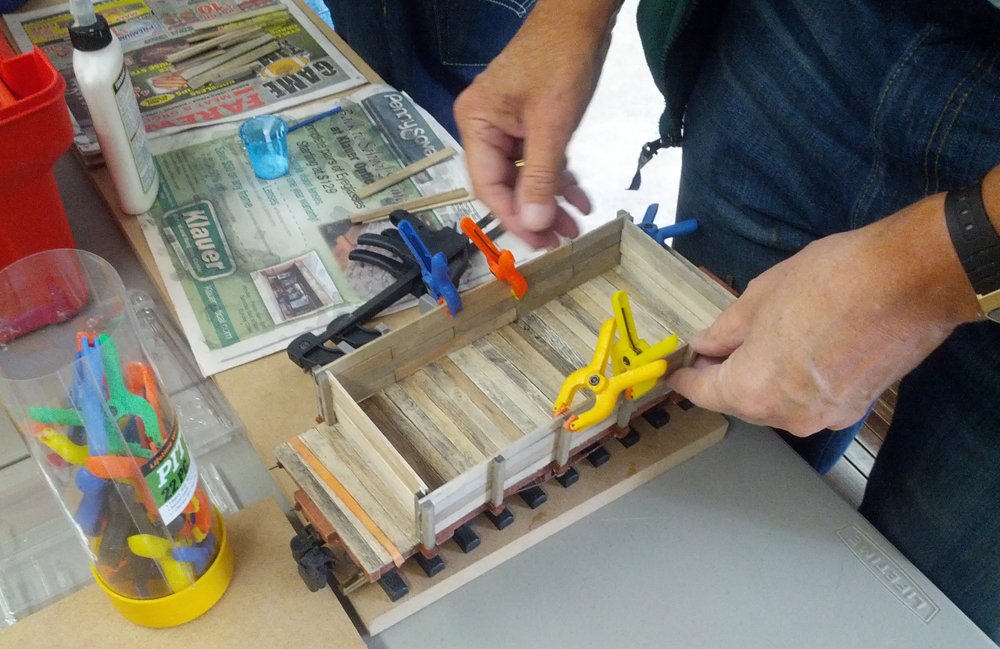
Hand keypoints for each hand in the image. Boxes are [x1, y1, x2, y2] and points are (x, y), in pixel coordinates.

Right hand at [454, 1, 619, 247]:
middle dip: (534, 214)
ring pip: (525, 177)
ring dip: (550, 202)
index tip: (539, 241)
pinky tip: (579, 200)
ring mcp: (506, 125)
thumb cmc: (560, 62)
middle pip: (505, 185)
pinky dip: (558, 180)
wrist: (579, 16)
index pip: (488, 186)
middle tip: (559, 241)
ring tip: (573, 227)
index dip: (513, 217)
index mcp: (476, 125)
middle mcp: (484, 127)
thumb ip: (540, 177)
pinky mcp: (528, 122)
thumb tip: (533, 224)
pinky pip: (538, 160)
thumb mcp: (552, 125)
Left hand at [667, 194, 981, 435]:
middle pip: (740, 401)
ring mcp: (824, 416)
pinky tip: (799, 349)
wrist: (909, 281)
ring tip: (762, 340)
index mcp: (752, 391)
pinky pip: (809, 399)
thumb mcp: (758, 298)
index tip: (677, 370)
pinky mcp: (854, 407)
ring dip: (762, 377)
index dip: (687, 376)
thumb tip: (706, 344)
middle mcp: (786, 415)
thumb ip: (724, 330)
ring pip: (776, 402)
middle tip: (716, 346)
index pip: (704, 392)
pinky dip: (796, 380)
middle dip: (725, 375)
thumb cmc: (832, 283)